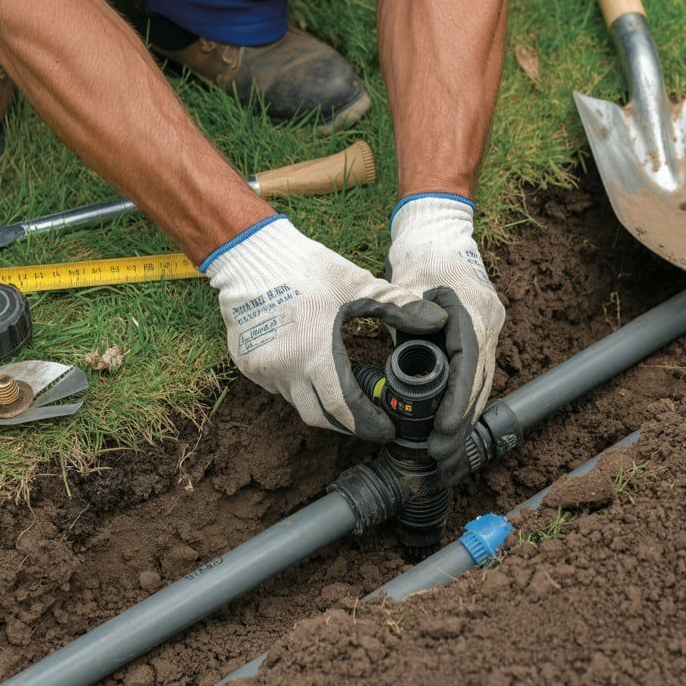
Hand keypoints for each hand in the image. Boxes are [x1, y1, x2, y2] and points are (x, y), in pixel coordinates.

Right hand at [203, 215, 446, 440]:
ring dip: (322, 403)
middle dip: (347, 424)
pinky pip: (278, 387)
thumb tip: (438, 321)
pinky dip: (299, 386)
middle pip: (320, 417)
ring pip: (297, 403)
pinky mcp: (246, 364)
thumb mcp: (356, 285)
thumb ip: (398, 307)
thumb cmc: (305, 268)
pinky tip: (313, 371)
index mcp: (315, 355)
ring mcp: (262, 370)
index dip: (368, 425)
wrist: (249, 255)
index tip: (387, 430)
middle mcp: (285, 371)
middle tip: (370, 421)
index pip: (344, 410)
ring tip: (346, 394)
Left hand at [385, 194, 504, 483]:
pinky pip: (476, 373)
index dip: (458, 403)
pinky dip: (464, 401)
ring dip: (465, 419)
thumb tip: (405, 361)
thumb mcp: (405, 285)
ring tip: (447, 455)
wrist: (438, 230)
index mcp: (471, 310)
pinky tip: (452, 428)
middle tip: (442, 457)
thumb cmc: (417, 256)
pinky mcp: (482, 332)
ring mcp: (490, 326)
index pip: (469, 365)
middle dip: (462, 423)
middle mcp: (488, 321)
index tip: (444, 431)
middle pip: (481, 383)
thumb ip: (405, 318)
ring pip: (482, 382)